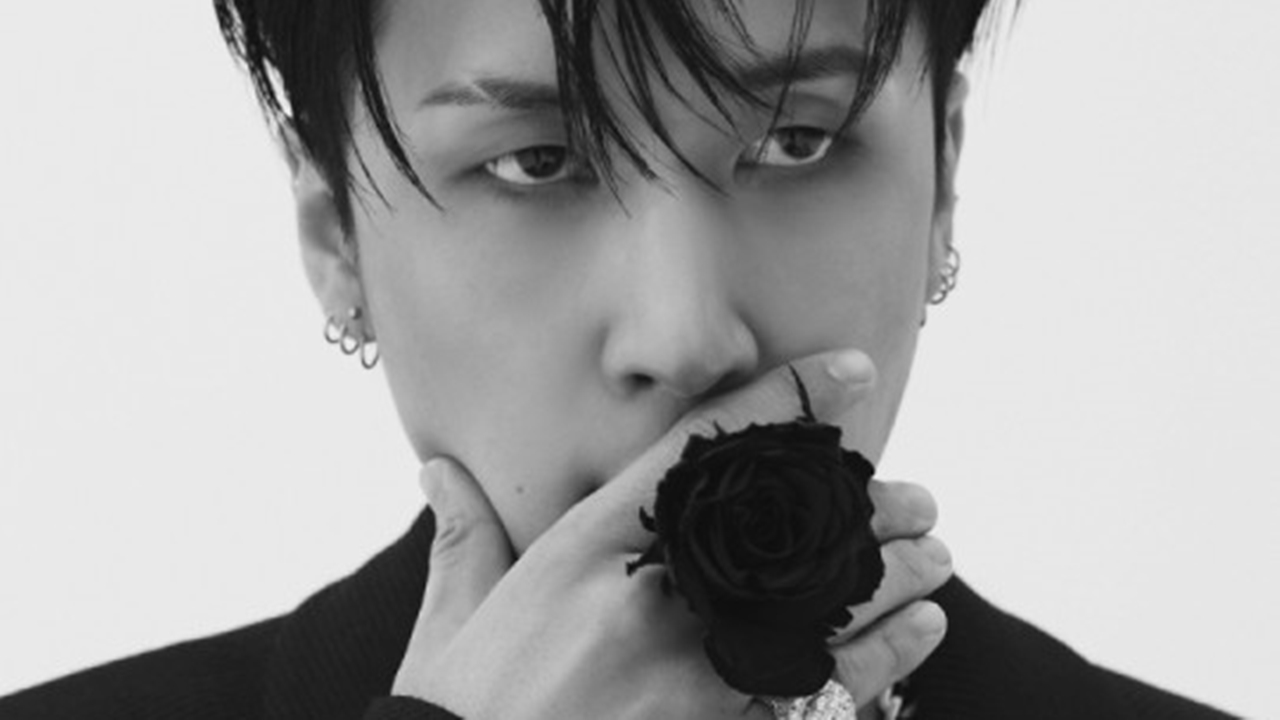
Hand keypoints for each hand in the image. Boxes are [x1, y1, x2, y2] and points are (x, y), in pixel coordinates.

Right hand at [391, 349, 950, 718]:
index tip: (849, 369)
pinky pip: (825, 684)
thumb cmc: (457, 712)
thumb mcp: (453, 618)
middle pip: (788, 523)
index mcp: (586, 547)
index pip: (702, 448)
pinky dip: (883, 653)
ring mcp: (691, 670)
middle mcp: (651, 595)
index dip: (784, 400)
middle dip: (867, 508)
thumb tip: (438, 467)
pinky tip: (921, 629)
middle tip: (917, 500)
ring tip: (936, 557)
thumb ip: (462, 536)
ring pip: (825, 600)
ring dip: (894, 576)